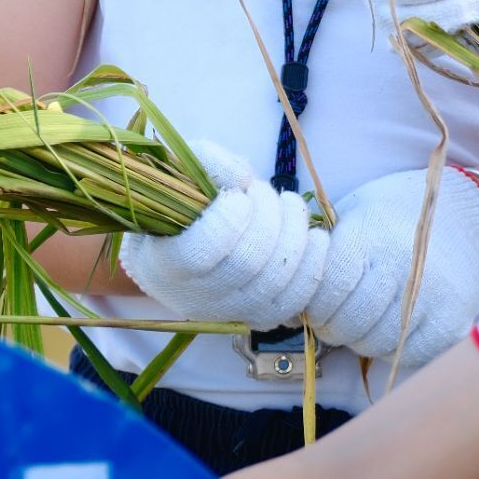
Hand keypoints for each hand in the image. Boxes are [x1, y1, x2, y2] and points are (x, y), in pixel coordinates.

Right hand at [117, 141, 326, 325]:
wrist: (178, 250)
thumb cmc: (177, 206)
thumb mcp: (181, 172)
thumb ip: (208, 163)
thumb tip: (243, 177)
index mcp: (164, 263)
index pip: (200, 252)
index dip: (228, 219)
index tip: (237, 196)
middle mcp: (195, 297)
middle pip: (247, 263)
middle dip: (267, 216)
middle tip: (261, 191)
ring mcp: (229, 312)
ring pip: (276, 281)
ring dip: (293, 233)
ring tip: (287, 204)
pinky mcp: (258, 316)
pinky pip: (295, 300)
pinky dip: (312, 264)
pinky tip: (314, 237)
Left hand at [301, 166, 478, 366]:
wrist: (465, 214)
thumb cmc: (396, 215)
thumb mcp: (355, 215)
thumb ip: (327, 255)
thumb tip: (290, 304)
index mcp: (370, 234)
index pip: (326, 290)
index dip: (314, 305)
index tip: (316, 303)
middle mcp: (401, 265)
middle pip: (348, 323)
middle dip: (334, 327)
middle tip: (337, 318)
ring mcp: (431, 296)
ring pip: (375, 343)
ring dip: (361, 340)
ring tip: (365, 320)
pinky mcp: (453, 321)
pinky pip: (408, 354)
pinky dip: (393, 348)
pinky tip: (392, 327)